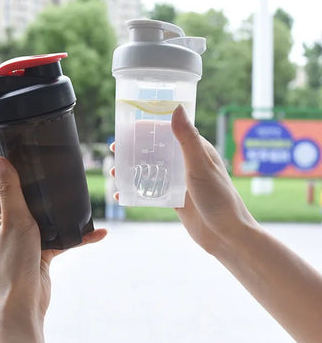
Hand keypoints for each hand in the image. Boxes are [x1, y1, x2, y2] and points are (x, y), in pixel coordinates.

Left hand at [0, 156, 106, 342]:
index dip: (9, 162)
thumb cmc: (13, 260)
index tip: (24, 147)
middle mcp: (10, 221)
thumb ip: (10, 190)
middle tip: (56, 164)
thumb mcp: (14, 218)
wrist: (24, 301)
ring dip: (63, 207)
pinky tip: (98, 233)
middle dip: (40, 180)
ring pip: (46, 213)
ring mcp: (27, 235)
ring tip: (78, 193)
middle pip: (25, 193)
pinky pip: (62, 236)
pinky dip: (79, 235)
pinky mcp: (43, 248)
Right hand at [111, 105, 257, 254]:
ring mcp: (180, 182)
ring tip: (115, 172)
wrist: (226, 235)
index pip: (167, 131)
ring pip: (152, 170)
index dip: (146, 129)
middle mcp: (187, 163)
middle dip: (134, 150)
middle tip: (115, 151)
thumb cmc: (219, 198)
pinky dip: (137, 191)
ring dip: (133, 170)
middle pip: (156, 150)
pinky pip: (152, 191)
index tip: (126, 130)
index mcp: (195, 149)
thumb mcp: (200, 165)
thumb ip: (187, 138)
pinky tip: (123, 195)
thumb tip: (176, 108)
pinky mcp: (175, 199)